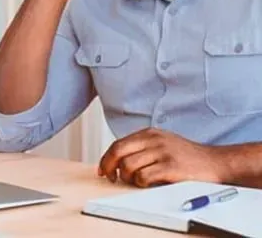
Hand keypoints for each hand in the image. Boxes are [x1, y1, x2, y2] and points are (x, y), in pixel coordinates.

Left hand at [98, 128, 226, 187]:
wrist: (215, 162)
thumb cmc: (186, 156)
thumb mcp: (162, 143)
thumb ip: (142, 148)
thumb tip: (117, 162)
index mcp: (149, 133)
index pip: (118, 144)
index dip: (106, 158)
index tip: (103, 170)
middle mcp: (154, 140)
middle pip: (119, 152)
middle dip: (109, 167)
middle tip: (111, 178)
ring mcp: (162, 152)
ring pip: (128, 166)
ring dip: (128, 178)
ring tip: (137, 181)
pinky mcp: (170, 167)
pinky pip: (143, 177)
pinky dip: (141, 183)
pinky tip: (149, 184)